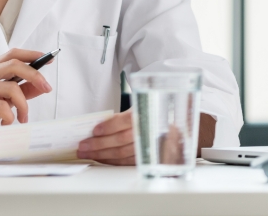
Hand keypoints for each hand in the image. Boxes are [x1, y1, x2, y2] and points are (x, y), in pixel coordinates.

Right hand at [0, 48, 52, 152]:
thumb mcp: (1, 102)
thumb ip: (19, 92)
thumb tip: (40, 85)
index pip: (12, 54)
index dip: (32, 54)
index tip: (48, 58)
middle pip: (15, 64)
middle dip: (36, 75)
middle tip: (47, 89)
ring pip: (12, 87)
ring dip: (24, 106)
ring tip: (23, 119)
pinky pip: (2, 106)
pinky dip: (11, 117)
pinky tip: (7, 125)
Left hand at [77, 111, 216, 164]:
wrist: (185, 121)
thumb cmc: (158, 110)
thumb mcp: (144, 104)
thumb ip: (125, 115)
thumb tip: (99, 124)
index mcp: (149, 114)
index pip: (127, 121)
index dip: (109, 126)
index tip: (95, 130)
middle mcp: (151, 132)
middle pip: (122, 141)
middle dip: (100, 145)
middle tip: (83, 146)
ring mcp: (152, 146)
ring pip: (124, 154)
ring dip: (103, 155)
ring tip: (87, 152)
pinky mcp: (151, 158)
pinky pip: (130, 162)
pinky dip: (114, 161)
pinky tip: (102, 159)